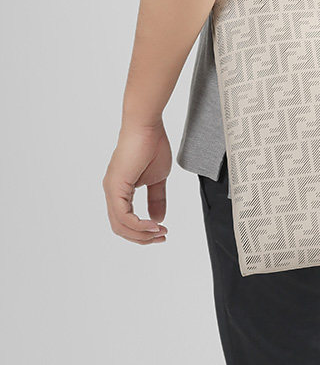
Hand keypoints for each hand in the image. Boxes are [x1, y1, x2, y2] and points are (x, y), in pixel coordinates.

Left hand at [103, 119, 171, 244]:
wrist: (147, 126)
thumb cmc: (152, 145)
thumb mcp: (158, 178)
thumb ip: (156, 198)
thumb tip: (158, 218)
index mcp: (120, 191)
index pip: (125, 221)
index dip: (143, 231)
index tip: (162, 232)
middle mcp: (111, 192)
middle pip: (121, 228)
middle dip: (142, 237)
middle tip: (162, 237)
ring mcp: (111, 190)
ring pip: (120, 225)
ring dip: (141, 234)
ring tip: (160, 232)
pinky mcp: (116, 186)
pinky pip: (123, 215)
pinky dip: (138, 225)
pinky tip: (153, 225)